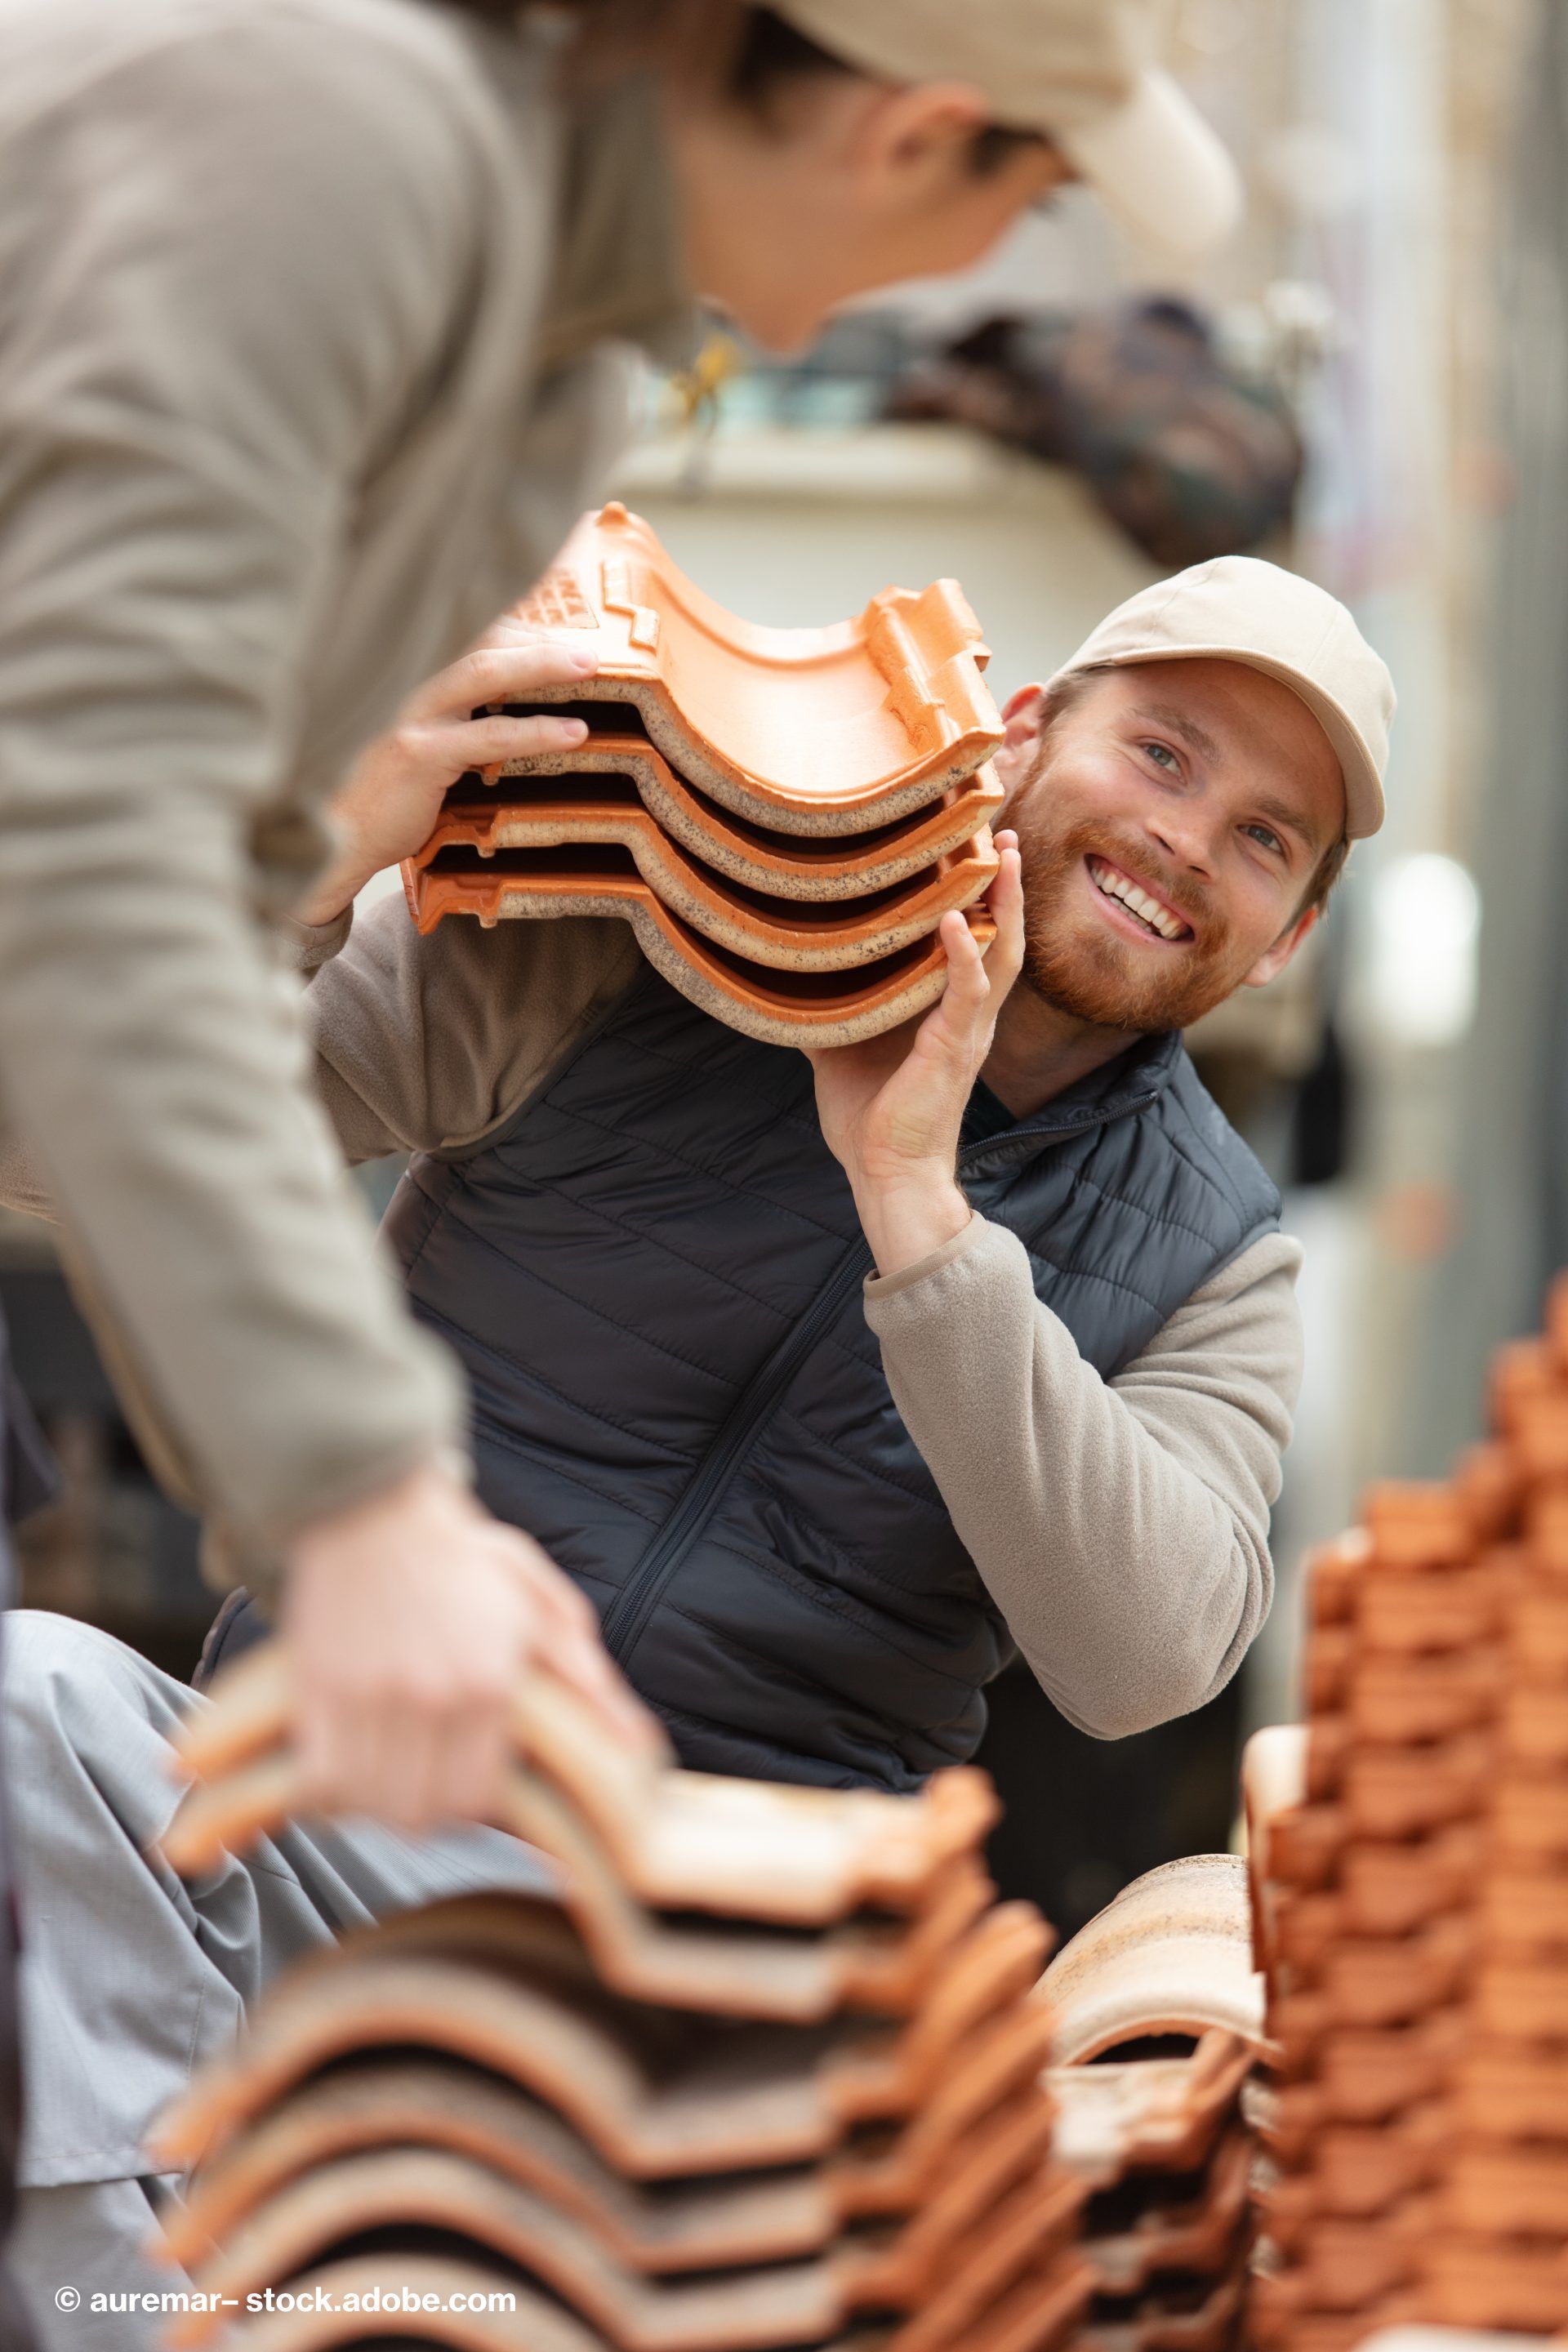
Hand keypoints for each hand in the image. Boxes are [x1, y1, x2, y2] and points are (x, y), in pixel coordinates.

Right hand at [280, 1460, 660, 1830]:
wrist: (373, 1506)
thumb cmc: (459, 1556)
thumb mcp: (540, 1605)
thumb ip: (586, 1679)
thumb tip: (637, 1743)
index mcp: (491, 1681)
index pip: (479, 1795)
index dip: (469, 1800)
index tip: (459, 1779)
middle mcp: (433, 1697)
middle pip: (422, 1812)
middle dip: (421, 1807)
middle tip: (418, 1778)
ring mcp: (370, 1697)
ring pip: (370, 1803)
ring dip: (373, 1800)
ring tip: (379, 1768)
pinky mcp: (317, 1689)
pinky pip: (317, 1781)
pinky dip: (326, 1786)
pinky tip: (338, 1760)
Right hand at [295, 621, 602, 925]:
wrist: (331, 835)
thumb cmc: (382, 790)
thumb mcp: (418, 740)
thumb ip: (454, 716)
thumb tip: (511, 704)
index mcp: (409, 672)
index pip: (468, 630)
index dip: (517, 625)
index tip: (559, 631)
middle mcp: (406, 680)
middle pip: (480, 637)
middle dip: (537, 636)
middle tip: (588, 647)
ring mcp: (409, 713)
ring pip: (485, 671)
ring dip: (542, 665)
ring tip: (589, 667)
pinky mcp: (418, 753)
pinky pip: (489, 736)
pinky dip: (537, 731)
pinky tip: (574, 733)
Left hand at [805, 833, 1023, 1276]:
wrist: (887, 1175)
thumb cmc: (871, 1123)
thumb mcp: (841, 1051)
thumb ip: (830, 1010)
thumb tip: (787, 981)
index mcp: (951, 1016)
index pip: (980, 944)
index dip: (986, 899)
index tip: (981, 849)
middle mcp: (970, 1017)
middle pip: (1005, 936)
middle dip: (1008, 885)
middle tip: (1007, 832)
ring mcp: (967, 1031)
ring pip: (1001, 954)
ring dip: (1004, 903)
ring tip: (1004, 854)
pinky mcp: (953, 1049)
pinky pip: (967, 991)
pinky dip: (962, 953)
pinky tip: (954, 918)